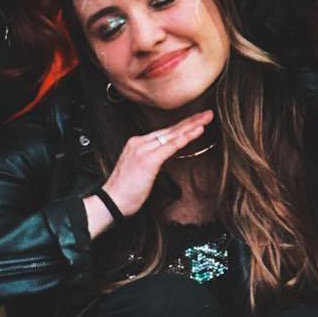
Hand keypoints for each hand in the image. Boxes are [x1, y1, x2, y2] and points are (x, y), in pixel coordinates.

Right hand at [97, 111, 213, 218]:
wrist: (111, 202)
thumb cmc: (123, 192)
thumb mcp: (138, 171)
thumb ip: (151, 161)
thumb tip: (165, 159)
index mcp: (136, 144)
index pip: (163, 133)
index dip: (180, 127)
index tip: (194, 122)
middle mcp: (139, 143)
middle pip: (170, 130)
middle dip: (190, 121)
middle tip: (206, 114)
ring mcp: (143, 150)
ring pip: (172, 135)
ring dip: (192, 126)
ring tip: (206, 119)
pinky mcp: (148, 160)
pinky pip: (171, 146)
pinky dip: (185, 138)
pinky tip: (197, 132)